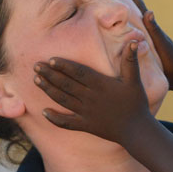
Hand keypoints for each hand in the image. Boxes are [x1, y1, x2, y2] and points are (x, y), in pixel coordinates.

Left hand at [34, 41, 155, 143]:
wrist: (137, 130)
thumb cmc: (136, 103)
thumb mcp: (134, 80)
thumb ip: (130, 61)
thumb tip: (133, 41)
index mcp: (101, 85)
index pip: (78, 73)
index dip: (64, 66)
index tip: (51, 60)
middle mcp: (90, 98)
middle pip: (66, 84)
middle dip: (49, 75)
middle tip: (36, 66)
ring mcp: (86, 113)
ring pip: (63, 100)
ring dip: (48, 90)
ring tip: (36, 80)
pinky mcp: (86, 125)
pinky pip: (67, 123)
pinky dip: (55, 118)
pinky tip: (43, 112)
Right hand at [116, 0, 172, 87]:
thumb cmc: (170, 59)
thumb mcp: (161, 43)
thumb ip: (155, 28)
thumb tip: (149, 12)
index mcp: (150, 26)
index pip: (139, 6)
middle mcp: (146, 29)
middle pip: (133, 9)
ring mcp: (143, 38)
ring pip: (130, 21)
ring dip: (122, 11)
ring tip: (111, 2)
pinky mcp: (141, 48)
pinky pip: (129, 35)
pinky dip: (122, 28)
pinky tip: (114, 29)